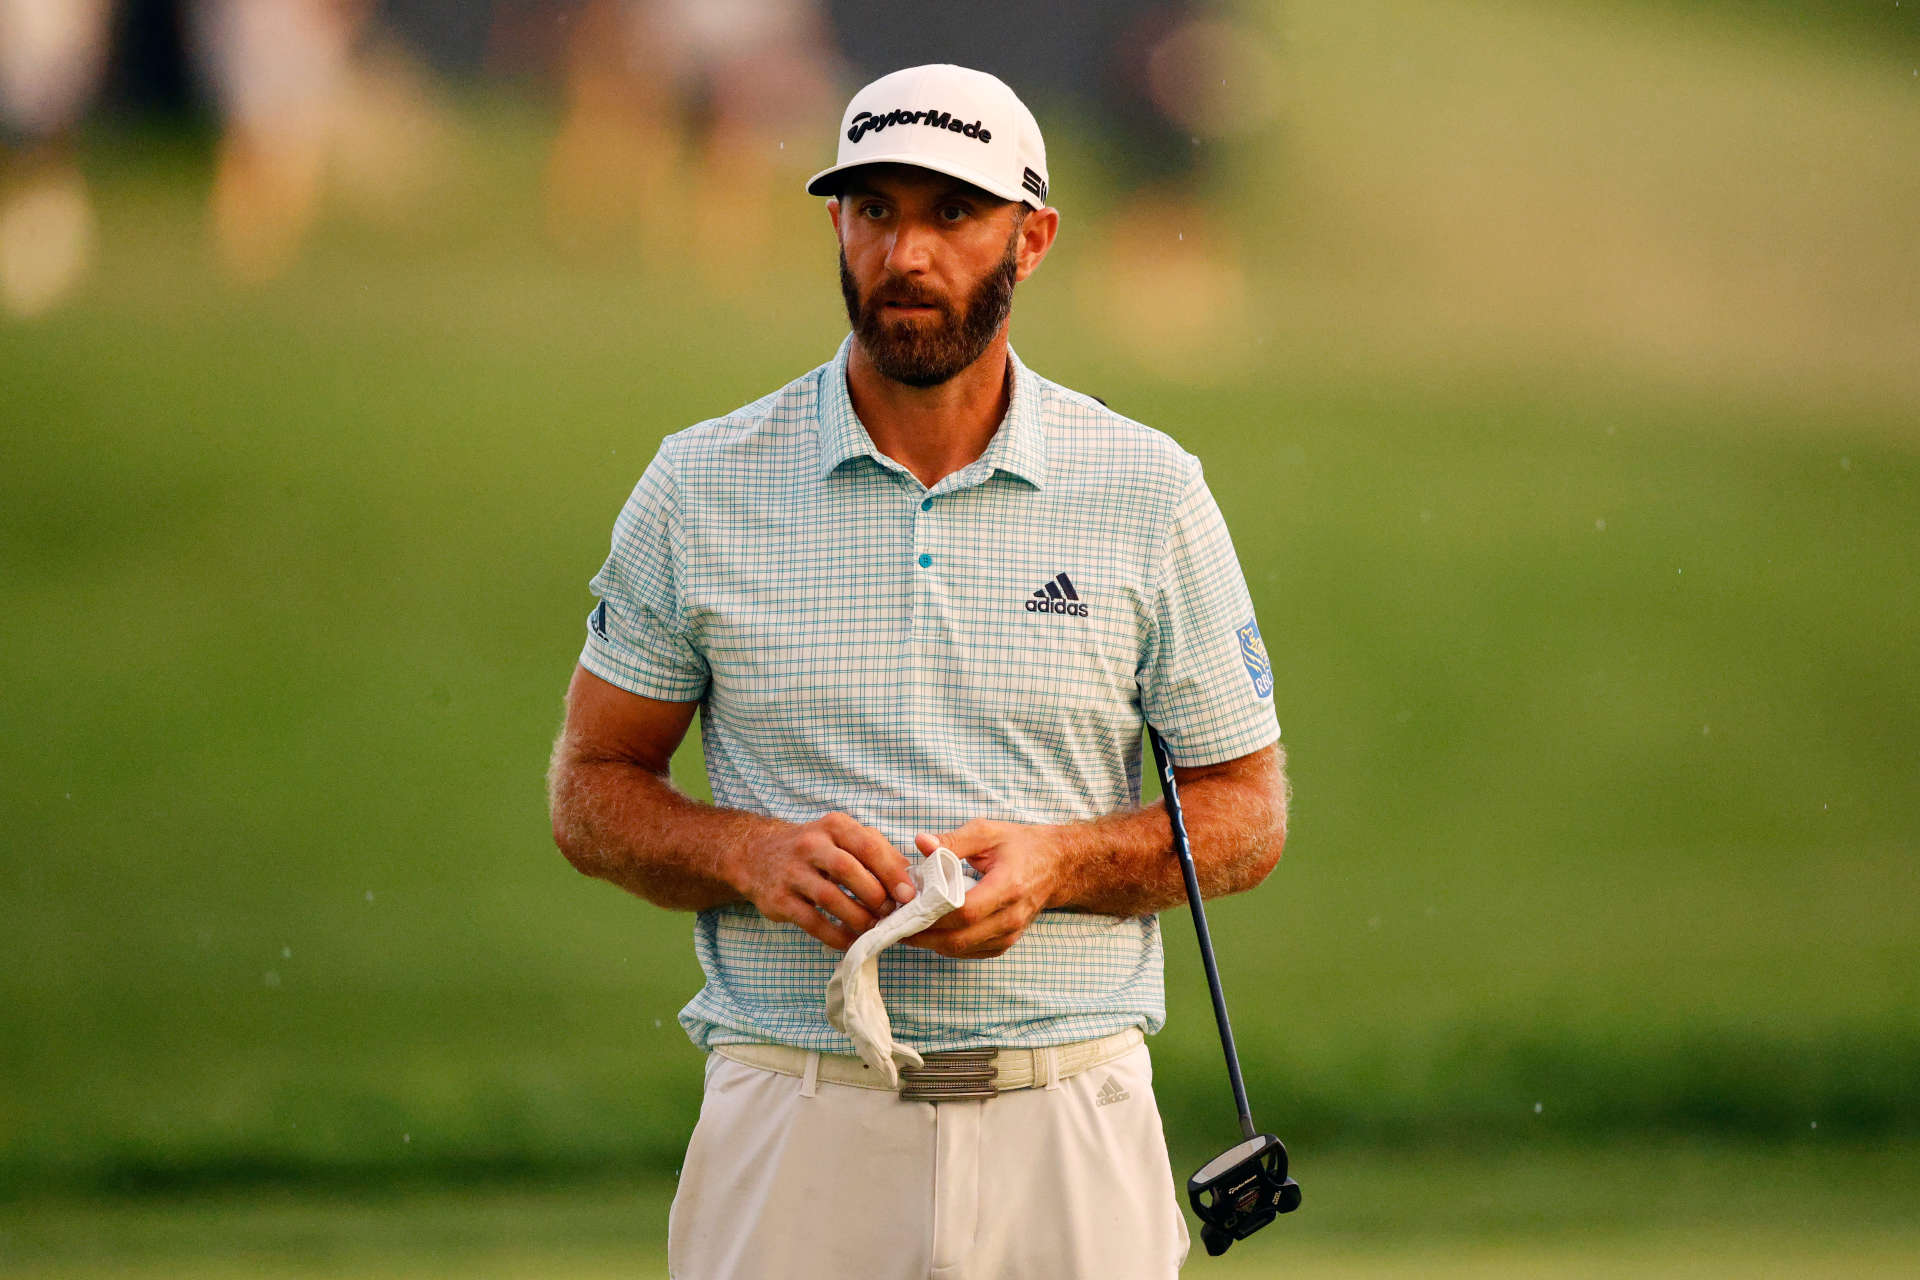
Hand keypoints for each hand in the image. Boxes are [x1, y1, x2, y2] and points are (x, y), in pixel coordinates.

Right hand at [725, 812, 915, 950]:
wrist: (757, 854)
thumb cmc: (815, 848)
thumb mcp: (843, 837)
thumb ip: (877, 851)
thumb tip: (911, 876)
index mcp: (834, 826)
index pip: (868, 846)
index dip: (892, 872)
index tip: (909, 895)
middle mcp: (810, 845)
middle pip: (848, 871)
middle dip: (875, 896)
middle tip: (892, 914)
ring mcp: (792, 873)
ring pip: (830, 898)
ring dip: (858, 918)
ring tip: (874, 928)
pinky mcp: (779, 900)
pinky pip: (812, 922)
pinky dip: (836, 936)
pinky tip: (851, 941)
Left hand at [904, 821, 1060, 958]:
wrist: (1057, 866)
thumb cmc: (1020, 845)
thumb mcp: (988, 832)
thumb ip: (953, 840)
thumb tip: (920, 842)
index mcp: (1008, 887)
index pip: (964, 911)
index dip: (930, 915)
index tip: (902, 908)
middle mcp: (1011, 917)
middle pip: (958, 938)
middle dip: (921, 935)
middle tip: (892, 924)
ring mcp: (1009, 934)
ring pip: (961, 950)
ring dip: (929, 943)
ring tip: (902, 928)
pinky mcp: (1004, 943)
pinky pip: (969, 952)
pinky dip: (944, 945)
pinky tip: (926, 933)